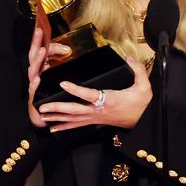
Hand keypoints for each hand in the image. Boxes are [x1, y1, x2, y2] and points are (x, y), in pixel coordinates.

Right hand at [26, 25, 70, 127]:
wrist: (42, 114)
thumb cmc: (49, 91)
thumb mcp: (54, 73)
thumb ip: (58, 60)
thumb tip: (68, 49)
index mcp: (40, 66)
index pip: (40, 49)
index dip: (41, 38)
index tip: (43, 27)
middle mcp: (35, 73)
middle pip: (33, 55)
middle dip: (36, 43)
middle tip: (39, 31)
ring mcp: (33, 84)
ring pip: (33, 70)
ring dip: (37, 60)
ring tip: (42, 51)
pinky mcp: (34, 96)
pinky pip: (33, 89)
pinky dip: (35, 84)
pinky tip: (38, 79)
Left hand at [37, 55, 151, 131]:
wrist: (143, 122)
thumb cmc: (142, 104)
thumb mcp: (144, 86)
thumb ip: (137, 70)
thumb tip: (129, 56)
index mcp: (109, 100)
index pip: (89, 95)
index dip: (75, 90)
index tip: (63, 84)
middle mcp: (98, 110)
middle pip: (75, 110)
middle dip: (57, 109)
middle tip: (42, 107)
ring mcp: (95, 117)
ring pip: (73, 119)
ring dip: (56, 117)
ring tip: (42, 116)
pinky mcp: (95, 121)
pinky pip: (76, 125)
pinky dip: (64, 126)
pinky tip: (53, 128)